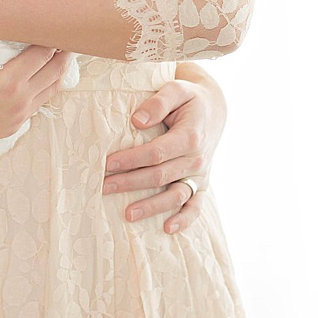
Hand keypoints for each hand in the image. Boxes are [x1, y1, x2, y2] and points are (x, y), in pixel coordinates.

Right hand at [0, 16, 68, 164]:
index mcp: (7, 83)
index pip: (41, 55)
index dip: (51, 38)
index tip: (54, 24)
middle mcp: (19, 101)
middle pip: (54, 71)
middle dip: (62, 53)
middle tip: (67, 35)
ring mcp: (19, 116)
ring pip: (51, 90)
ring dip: (58, 71)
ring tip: (61, 54)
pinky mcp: (14, 126)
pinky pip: (38, 104)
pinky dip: (46, 88)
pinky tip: (41, 78)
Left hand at [102, 77, 223, 232]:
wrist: (214, 109)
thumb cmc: (189, 98)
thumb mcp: (177, 88)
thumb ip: (158, 102)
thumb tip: (137, 121)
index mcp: (189, 136)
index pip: (155, 152)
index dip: (130, 159)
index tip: (106, 164)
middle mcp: (197, 159)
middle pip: (159, 176)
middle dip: (130, 183)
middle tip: (103, 187)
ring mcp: (200, 174)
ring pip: (175, 195)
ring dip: (151, 207)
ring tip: (127, 215)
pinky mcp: (202, 183)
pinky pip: (196, 206)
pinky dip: (185, 219)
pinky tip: (167, 229)